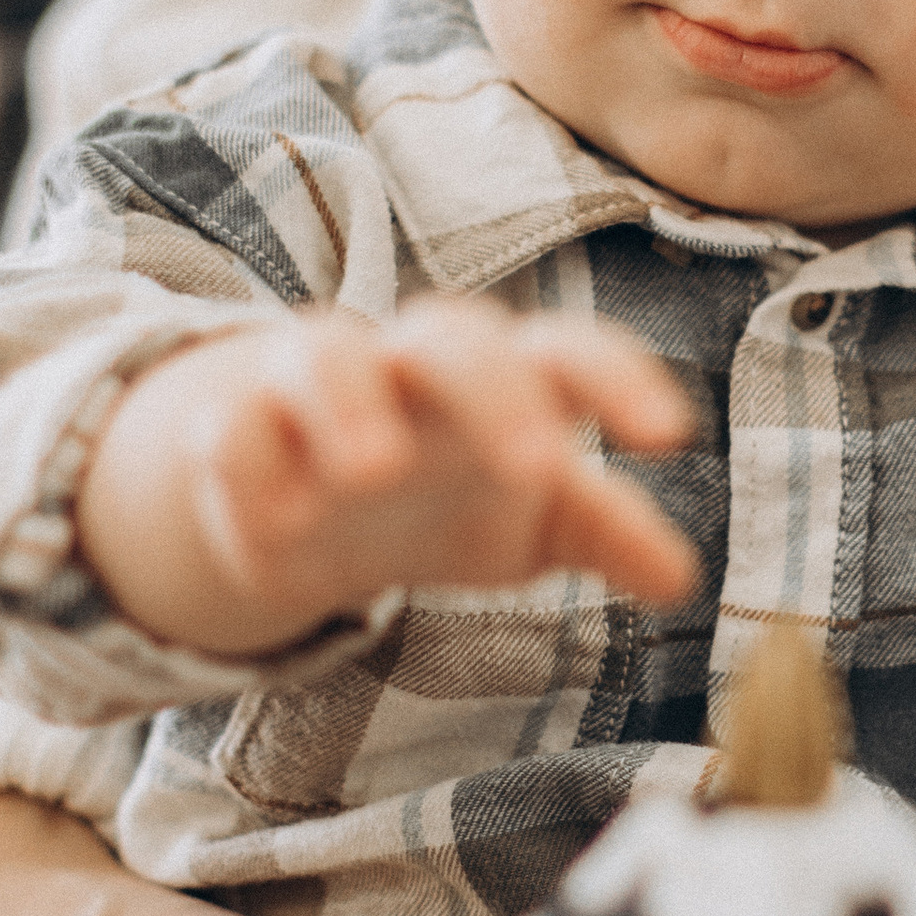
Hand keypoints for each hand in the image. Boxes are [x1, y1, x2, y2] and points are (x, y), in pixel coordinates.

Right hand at [78, 296, 696, 658]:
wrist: (309, 499)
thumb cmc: (447, 492)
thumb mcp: (530, 518)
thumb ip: (602, 530)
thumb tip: (682, 578)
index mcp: (501, 379)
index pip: (566, 352)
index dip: (620, 380)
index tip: (670, 435)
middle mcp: (410, 368)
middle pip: (452, 337)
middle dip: (494, 392)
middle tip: (533, 467)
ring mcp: (317, 390)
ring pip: (324, 355)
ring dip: (347, 405)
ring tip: (371, 473)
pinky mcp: (236, 432)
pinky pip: (233, 430)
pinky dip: (251, 471)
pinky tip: (279, 532)